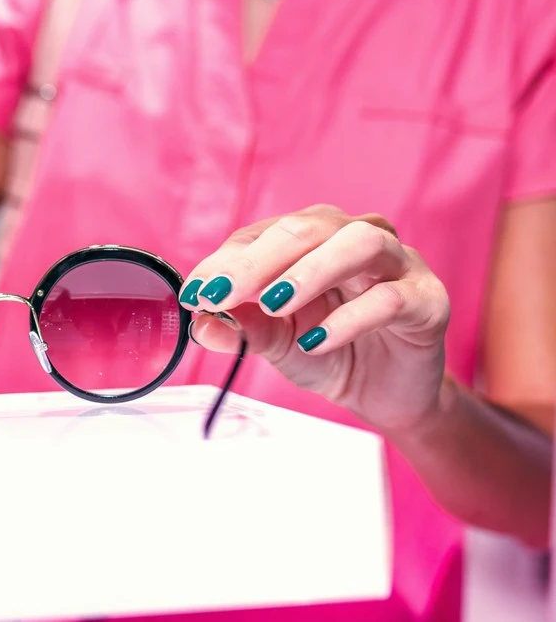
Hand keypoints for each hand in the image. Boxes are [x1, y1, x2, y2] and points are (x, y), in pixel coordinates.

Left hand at [182, 205, 450, 432]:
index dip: (226, 260)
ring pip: (358, 243)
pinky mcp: (427, 300)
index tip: (195, 291)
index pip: (264, 234)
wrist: (388, 394)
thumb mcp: (277, 343)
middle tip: (222, 293)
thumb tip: (201, 323)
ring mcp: (398, 263)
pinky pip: (391, 298)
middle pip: (307, 228)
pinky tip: (317, 341)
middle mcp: (356, 236)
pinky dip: (350, 318)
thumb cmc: (331, 352)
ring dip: (310, 271)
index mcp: (313, 237)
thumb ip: (243, 328)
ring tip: (274, 304)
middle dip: (258, 260)